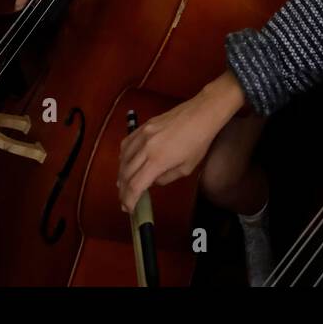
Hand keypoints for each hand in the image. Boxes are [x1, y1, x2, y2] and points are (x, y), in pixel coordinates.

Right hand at [116, 77, 241, 211]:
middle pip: (126, 173)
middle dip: (123, 190)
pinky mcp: (144, 126)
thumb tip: (152, 181)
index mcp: (157, 160)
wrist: (201, 114)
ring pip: (123, 158)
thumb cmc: (198, 142)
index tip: (129, 209)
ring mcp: (143, 135)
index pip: (136, 185)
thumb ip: (166, 178)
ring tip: (123, 184)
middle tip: (125, 200)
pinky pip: (126, 143)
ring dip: (121, 174)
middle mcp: (145, 148)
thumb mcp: (186, 168)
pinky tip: (126, 163)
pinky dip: (123, 156)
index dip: (129, 199)